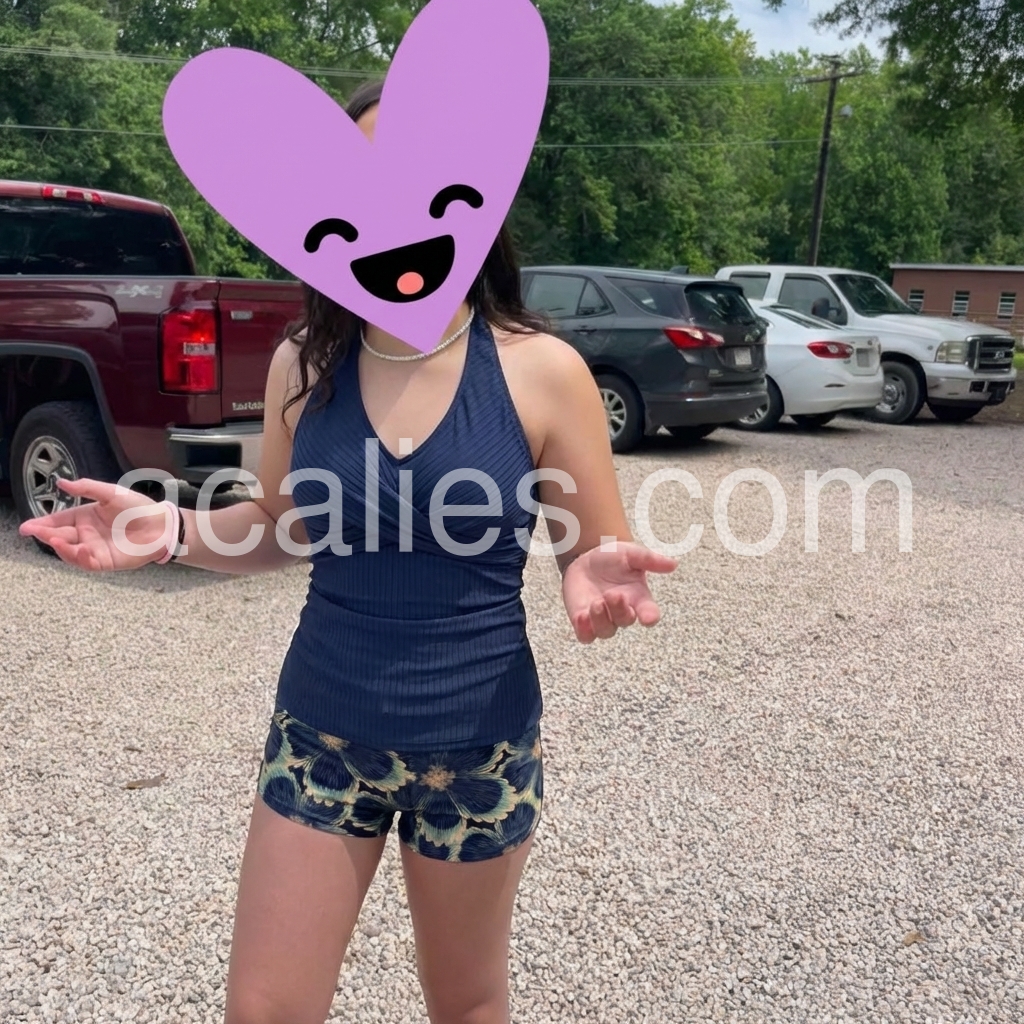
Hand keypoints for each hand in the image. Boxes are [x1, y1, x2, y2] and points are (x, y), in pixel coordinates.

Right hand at [18, 478, 168, 571]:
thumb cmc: (138, 507)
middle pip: (59, 537)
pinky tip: (77, 550)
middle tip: (33, 532)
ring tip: (53, 540)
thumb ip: (87, 488)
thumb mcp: (111, 492)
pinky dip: (80, 558)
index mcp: (84, 517)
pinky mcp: (106, 561)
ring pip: (70, 552)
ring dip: (60, 547)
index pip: (58, 521)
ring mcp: (95, 549)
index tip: (27, 526)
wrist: (162, 524)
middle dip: (45, 535)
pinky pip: (88, 563)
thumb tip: (61, 482)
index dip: (42, 524)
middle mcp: (86, 534)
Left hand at [561, 541, 677, 643]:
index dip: (650, 616)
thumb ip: (649, 559)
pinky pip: (586, 636)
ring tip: (596, 603)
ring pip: (605, 631)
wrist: (584, 559)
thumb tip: (673, 564)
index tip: (648, 617)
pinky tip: (581, 616)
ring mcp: (603, 618)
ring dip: (601, 620)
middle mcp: (622, 611)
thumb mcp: (630, 554)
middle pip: (625, 621)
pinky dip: (584, 630)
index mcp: (638, 598)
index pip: (649, 613)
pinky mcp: (584, 622)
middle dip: (620, 610)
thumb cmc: (612, 558)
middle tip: (612, 594)